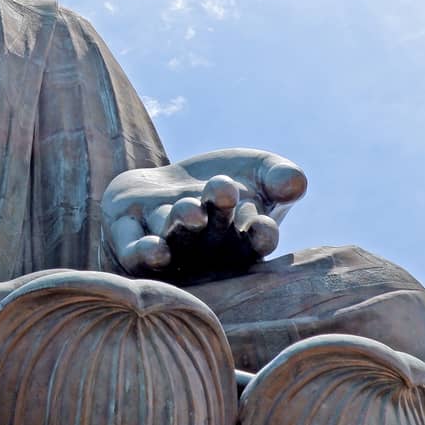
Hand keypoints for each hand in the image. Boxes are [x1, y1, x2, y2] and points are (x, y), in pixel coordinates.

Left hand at [101, 149, 307, 282]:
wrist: (167, 185)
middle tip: (221, 191)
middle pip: (214, 237)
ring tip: (189, 210)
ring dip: (182, 227)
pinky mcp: (129, 241)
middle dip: (217, 215)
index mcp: (242, 240)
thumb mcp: (257, 172)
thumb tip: (294, 181)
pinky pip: (135, 253)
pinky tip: (153, 248)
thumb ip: (280, 176)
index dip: (260, 235)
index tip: (264, 225)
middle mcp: (206, 252)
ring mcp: (168, 248)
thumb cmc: (222, 183)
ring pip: (176, 241)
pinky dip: (144, 252)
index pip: (257, 241)